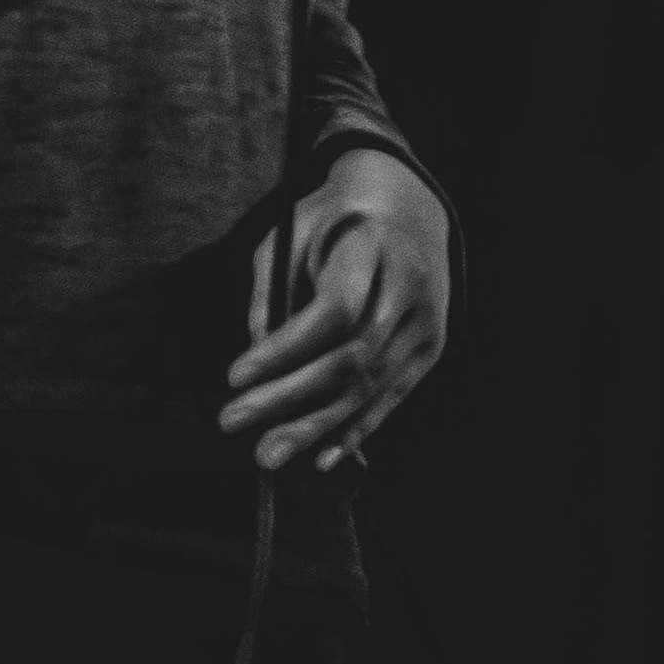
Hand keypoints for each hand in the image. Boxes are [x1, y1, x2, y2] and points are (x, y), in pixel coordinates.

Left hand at [222, 146, 453, 471]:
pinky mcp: (430, 346)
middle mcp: (408, 288)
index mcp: (372, 247)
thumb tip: (253, 369)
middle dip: (287, 398)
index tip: (233, 377)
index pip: (332, 312)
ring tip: (267, 455)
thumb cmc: (331, 220)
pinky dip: (355, 431)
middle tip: (233, 422)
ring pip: (369, 386)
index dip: (283, 351)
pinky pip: (391, 397)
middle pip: (350, 358)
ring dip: (315, 428)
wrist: (405, 205)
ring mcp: (426, 321)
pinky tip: (321, 458)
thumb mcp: (288, 236)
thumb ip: (269, 296)